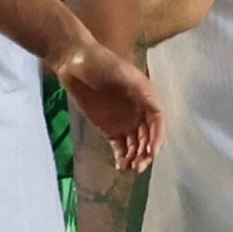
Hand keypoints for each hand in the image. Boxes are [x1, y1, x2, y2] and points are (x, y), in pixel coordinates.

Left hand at [55, 36, 159, 171]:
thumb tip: (156, 108)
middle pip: (148, 137)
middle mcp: (139, 112)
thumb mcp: (122, 74)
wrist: (75, 63)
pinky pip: (120, 146)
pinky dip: (122, 157)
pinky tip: (120, 166)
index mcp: (146, 97)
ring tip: (129, 168)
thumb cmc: (102, 63)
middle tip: (139, 166)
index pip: (157, 122)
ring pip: (136, 145)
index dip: (157, 138)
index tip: (150, 152)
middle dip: (146, 153)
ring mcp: (125, 121)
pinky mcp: (110, 128)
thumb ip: (139, 91)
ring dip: (136, 157)